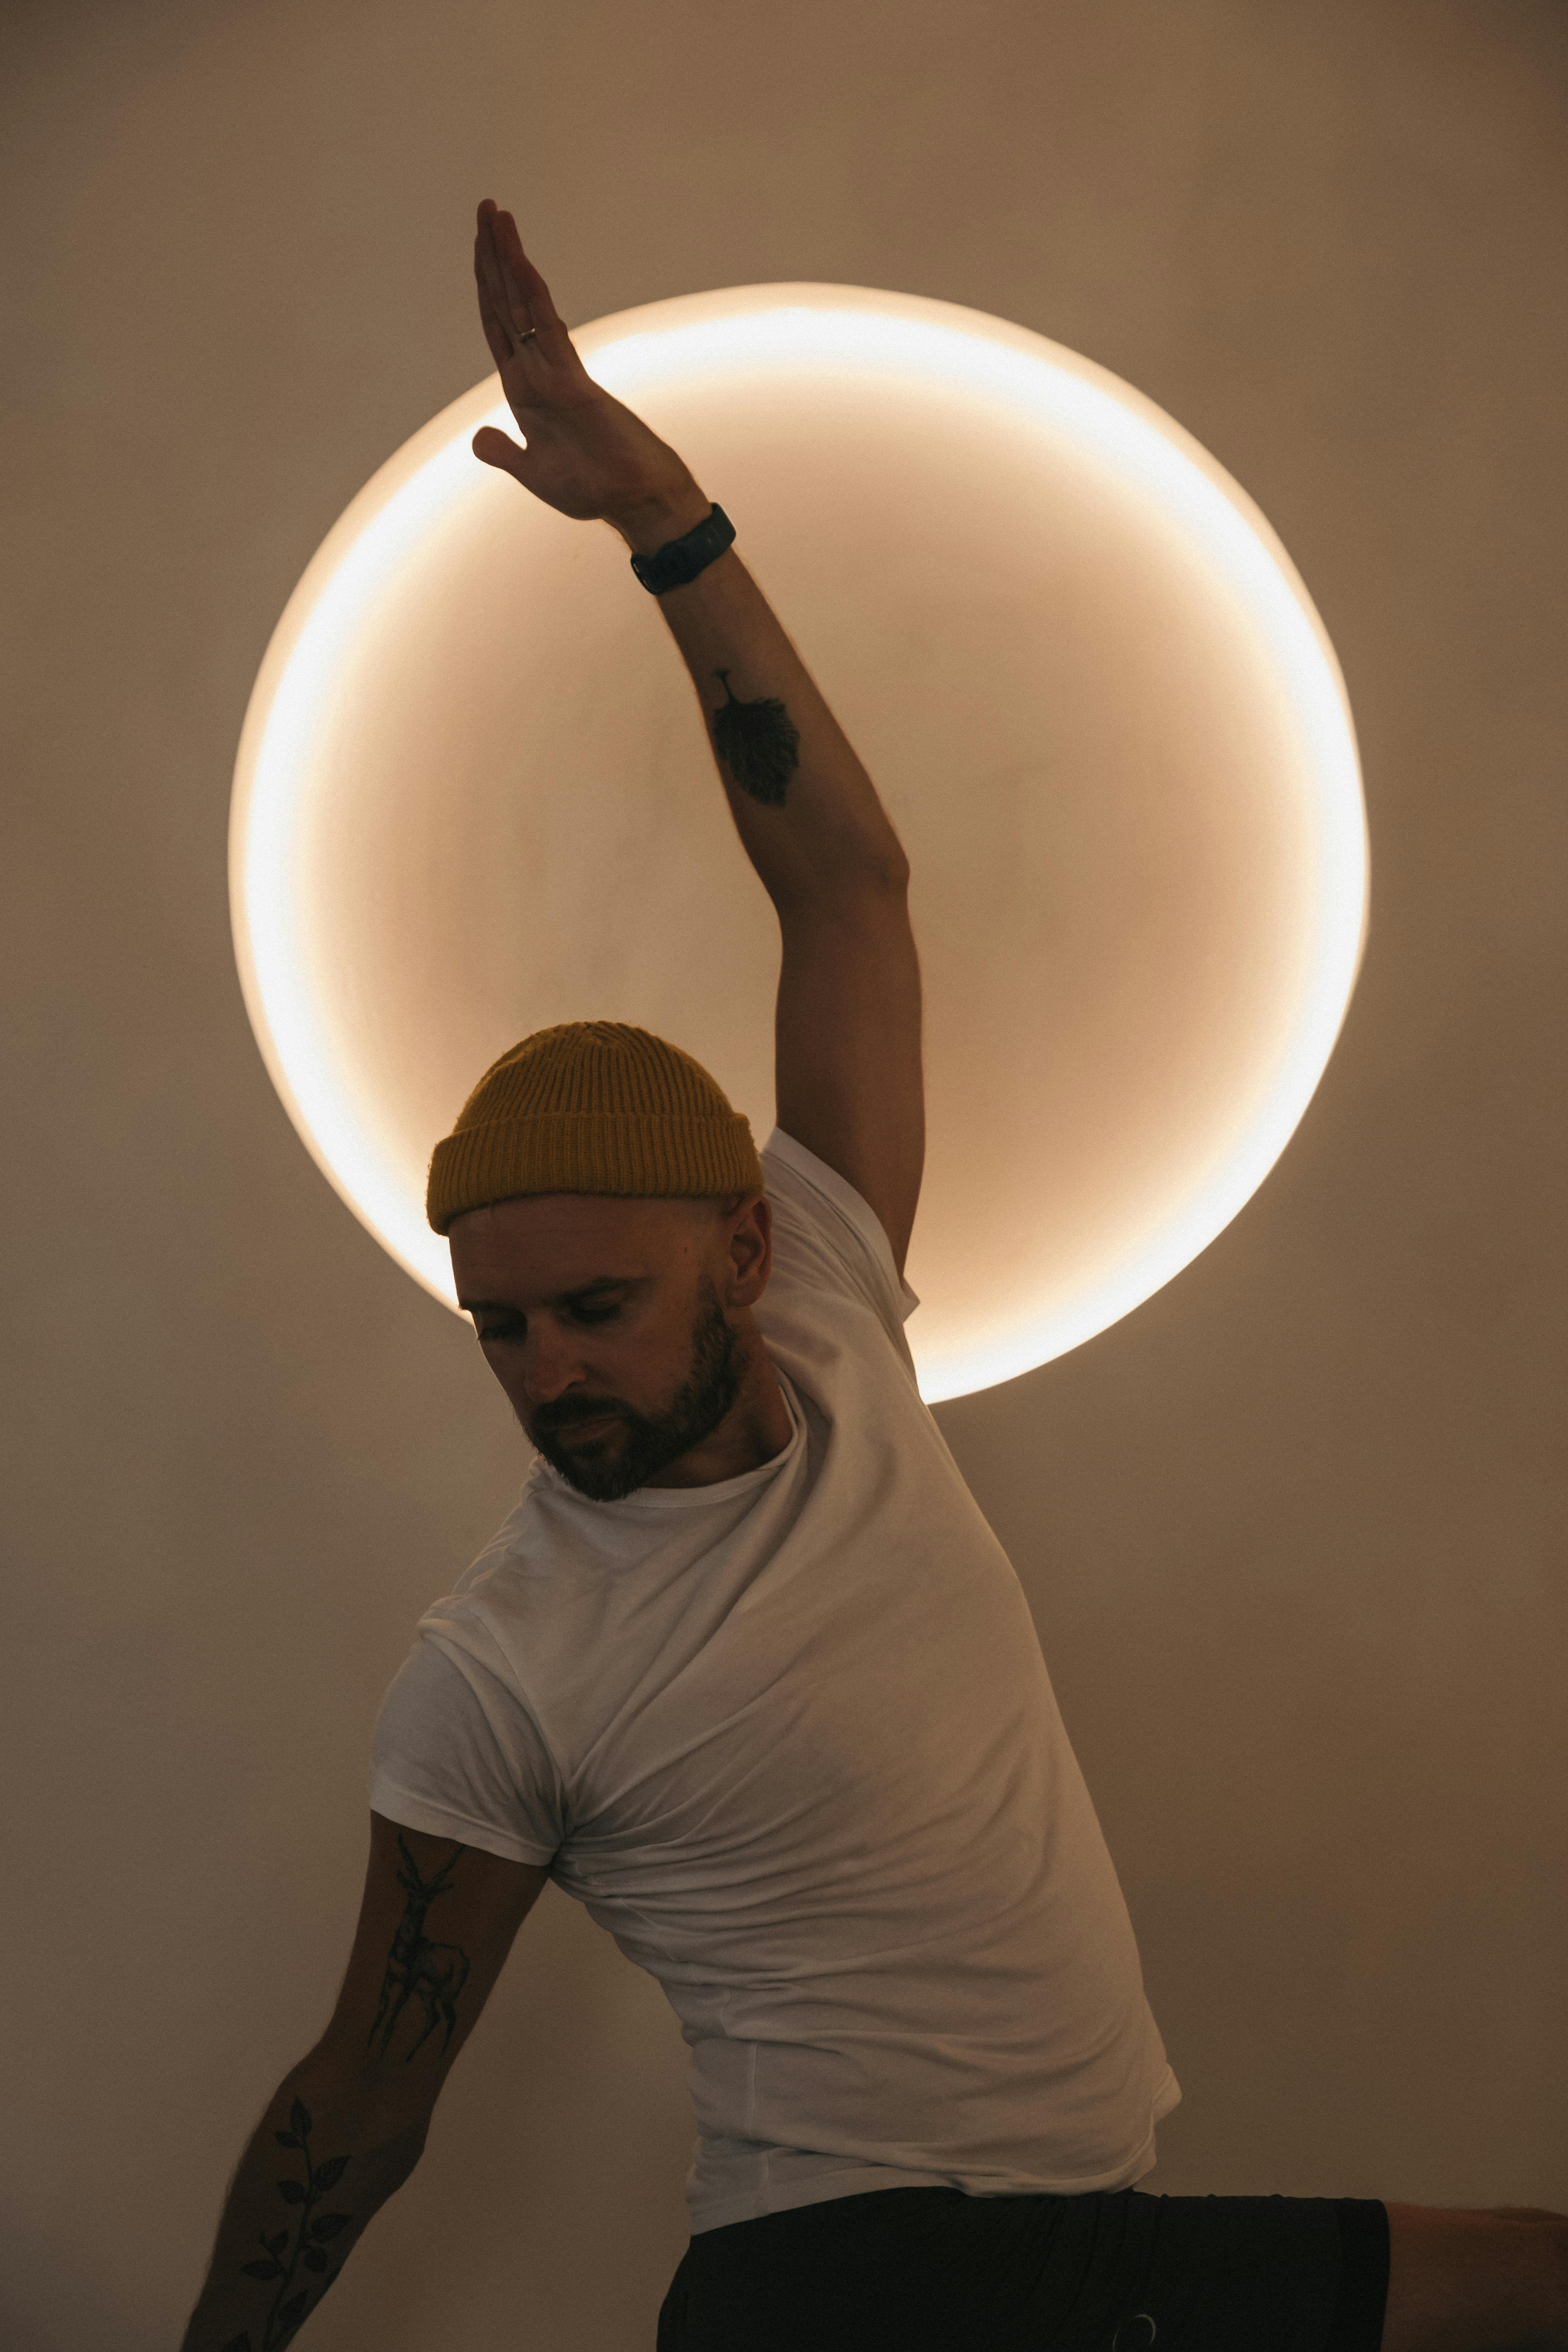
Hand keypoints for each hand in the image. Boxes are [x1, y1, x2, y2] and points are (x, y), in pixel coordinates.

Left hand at [470, 199, 709, 549]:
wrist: (634, 503)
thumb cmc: (593, 490)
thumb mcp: (534, 474)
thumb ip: (505, 453)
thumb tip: (479, 438)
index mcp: (525, 390)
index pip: (498, 327)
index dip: (486, 288)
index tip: (479, 249)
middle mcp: (538, 372)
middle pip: (507, 303)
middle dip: (493, 256)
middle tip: (486, 207)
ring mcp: (556, 372)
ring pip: (524, 305)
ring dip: (508, 258)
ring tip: (496, 215)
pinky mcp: (574, 383)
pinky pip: (548, 332)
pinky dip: (530, 296)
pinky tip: (517, 263)